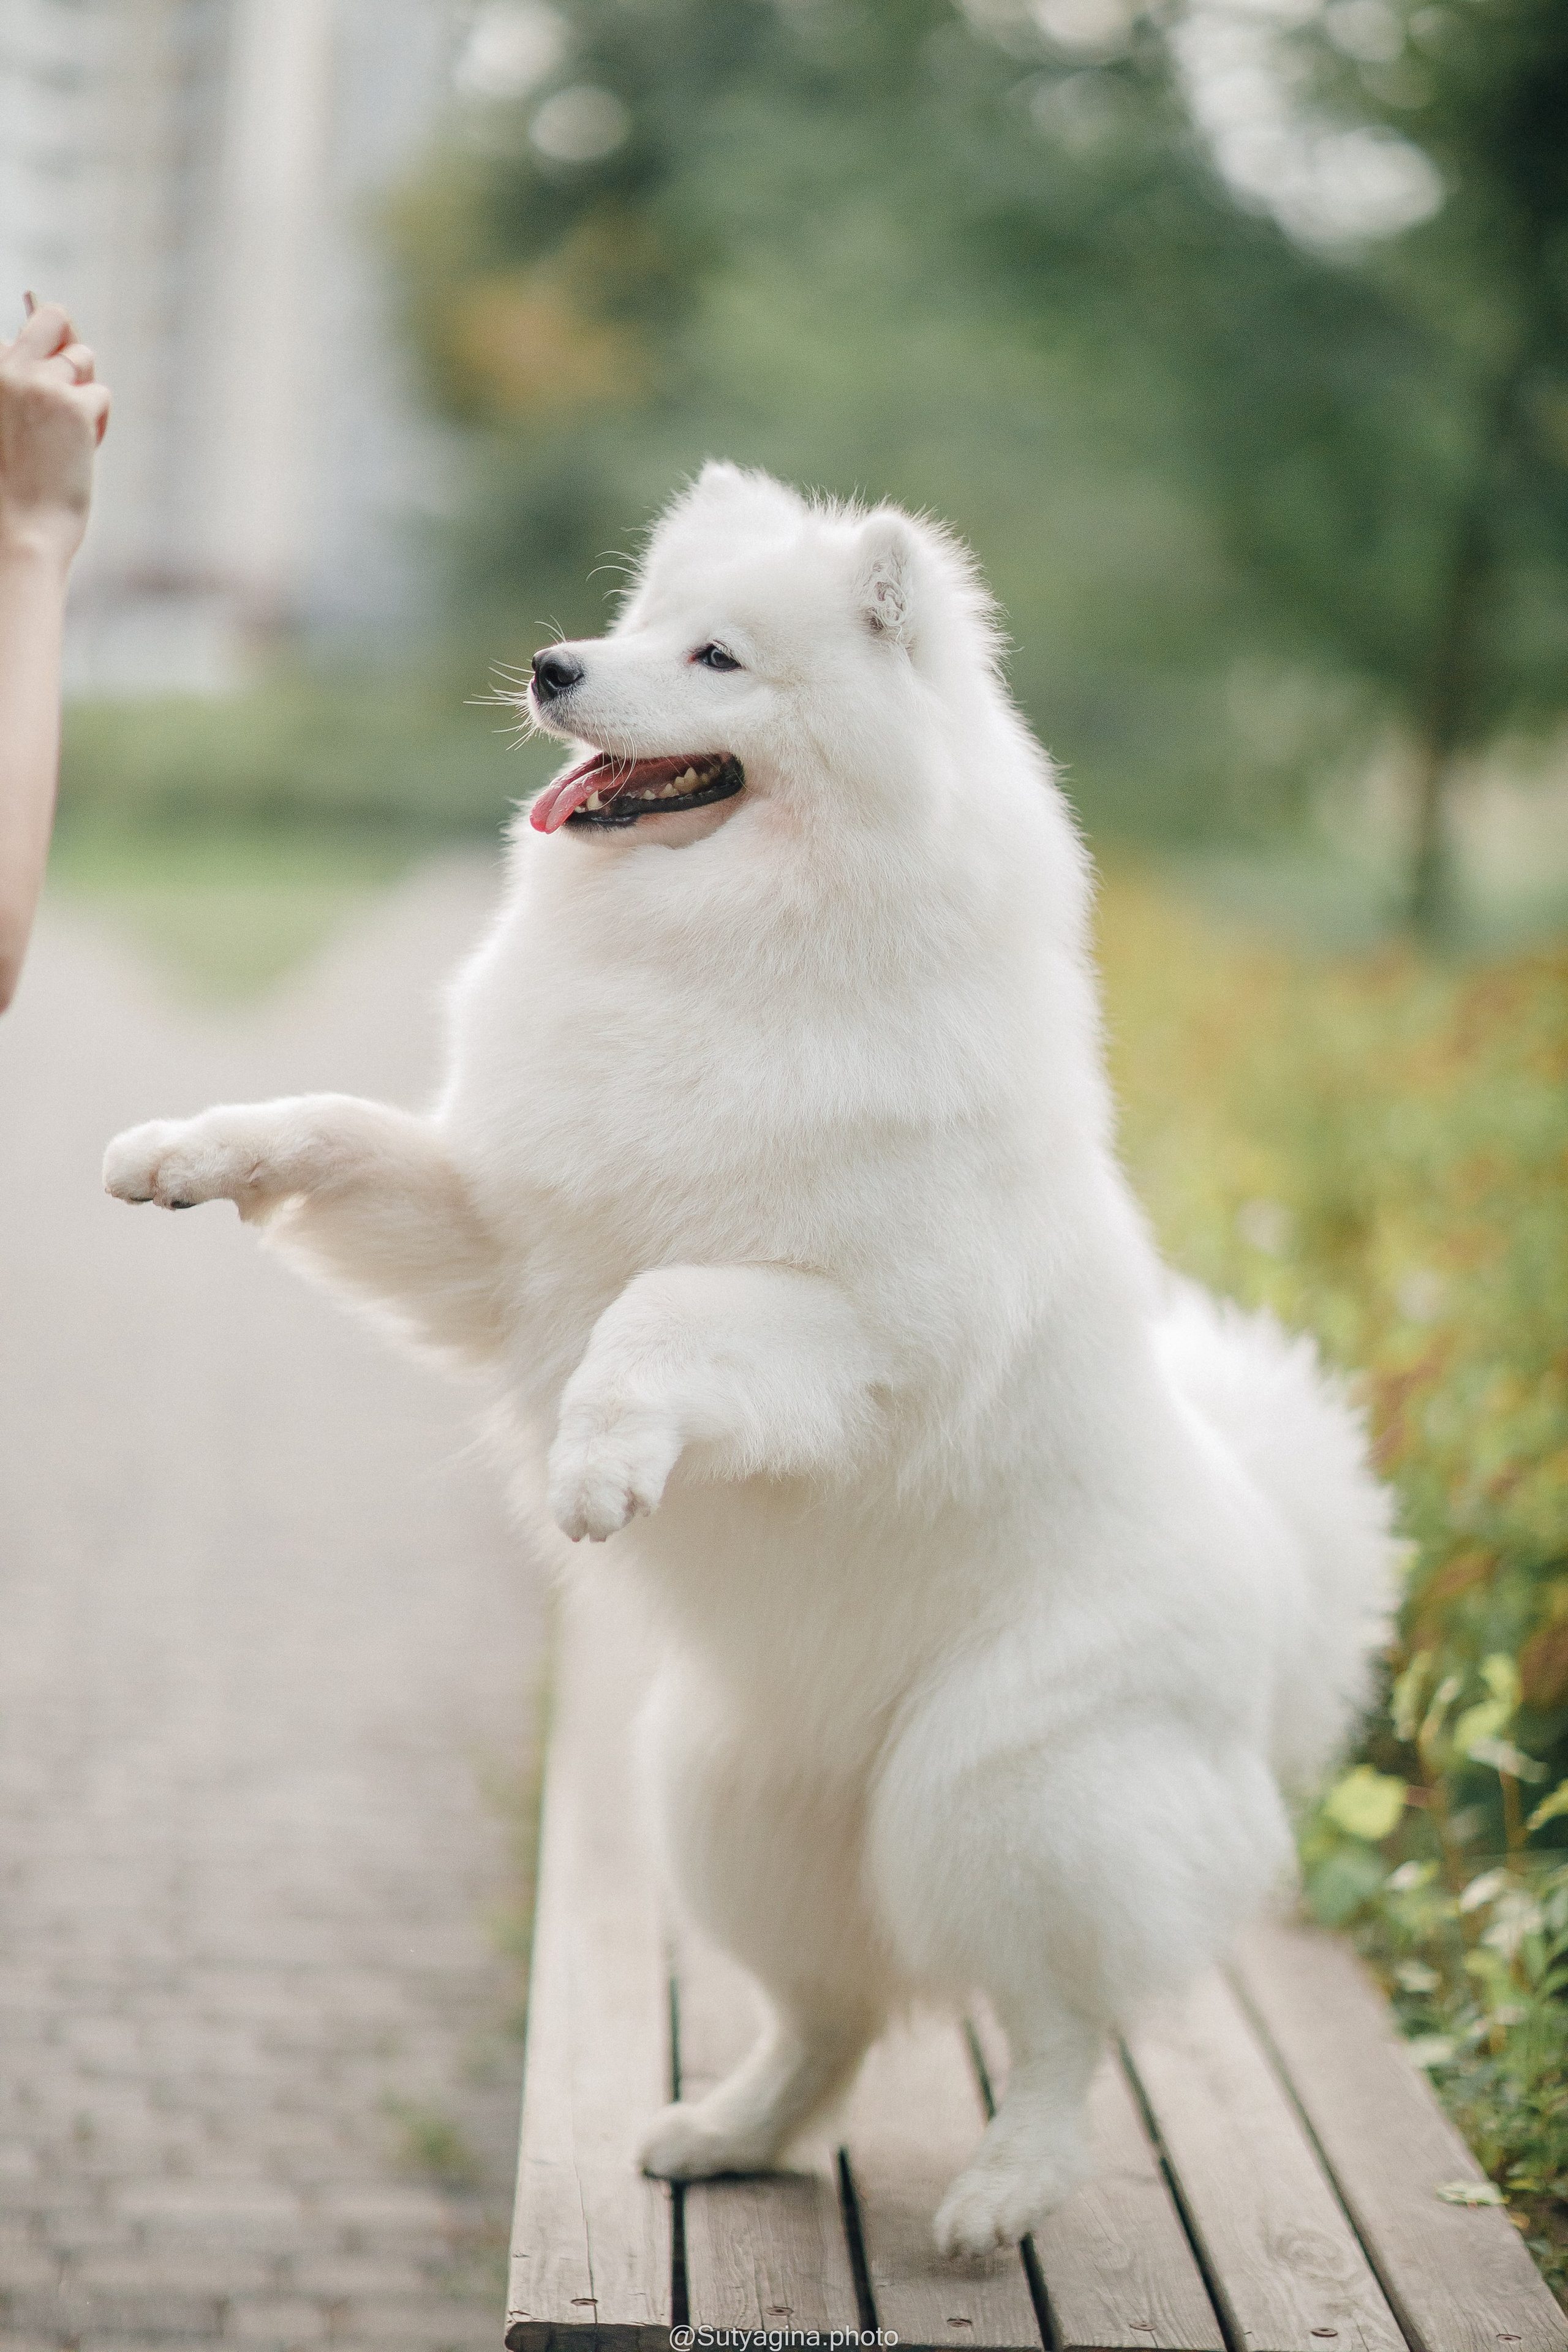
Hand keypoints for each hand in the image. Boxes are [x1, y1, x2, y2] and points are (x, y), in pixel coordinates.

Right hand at [0, 297, 110, 568]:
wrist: (18, 528)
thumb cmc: (10, 480)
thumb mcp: (7, 416)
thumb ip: (23, 378)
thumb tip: (48, 319)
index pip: (18, 337)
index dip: (37, 367)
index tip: (34, 410)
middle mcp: (6, 365)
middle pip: (52, 317)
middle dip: (67, 346)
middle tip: (63, 395)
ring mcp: (39, 381)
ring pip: (83, 357)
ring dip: (83, 392)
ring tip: (65, 434)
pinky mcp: (72, 404)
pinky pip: (100, 393)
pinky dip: (96, 421)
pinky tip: (78, 448)